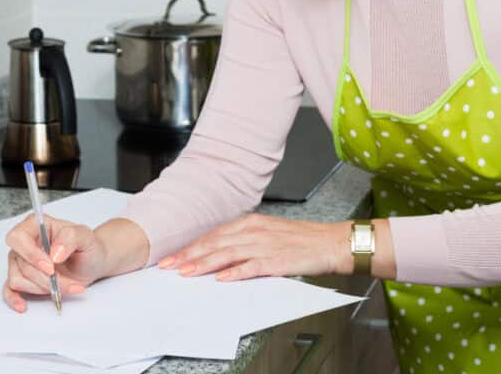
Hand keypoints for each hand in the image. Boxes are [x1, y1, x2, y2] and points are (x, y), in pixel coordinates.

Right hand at [2, 214, 107, 312]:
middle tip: (66, 281)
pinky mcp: (23, 278)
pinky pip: (9, 289)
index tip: (50, 266)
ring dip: (44, 287)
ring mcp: (21, 261)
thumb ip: (70, 237)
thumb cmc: (87, 246)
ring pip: (18, 279)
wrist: (92, 263)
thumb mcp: (85, 236)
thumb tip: (54, 252)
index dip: (31, 254)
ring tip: (65, 285)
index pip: (18, 237)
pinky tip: (22, 304)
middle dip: (46, 277)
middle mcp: (25, 243)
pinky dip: (14, 298)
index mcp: (35, 225)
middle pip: (21, 264)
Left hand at [157, 214, 352, 280]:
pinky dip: (236, 272)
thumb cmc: (300, 240)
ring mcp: (265, 244)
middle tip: (168, 265)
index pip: (213, 235)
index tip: (172, 256)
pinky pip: (253, 266)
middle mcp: (254, 230)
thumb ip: (243, 241)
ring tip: (186, 272)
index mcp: (250, 223)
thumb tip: (218, 255)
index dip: (191, 246)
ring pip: (228, 254)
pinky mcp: (278, 260)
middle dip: (189, 255)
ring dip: (204, 264)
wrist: (332, 241)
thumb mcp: (266, 234)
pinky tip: (222, 278)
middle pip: (214, 243)